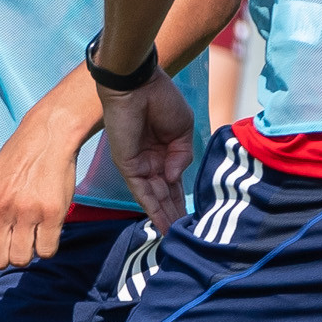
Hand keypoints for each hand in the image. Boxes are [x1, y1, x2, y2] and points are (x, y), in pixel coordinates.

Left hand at [0, 74, 99, 269]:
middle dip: (4, 256)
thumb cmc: (13, 163)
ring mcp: (26, 212)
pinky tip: (45, 231)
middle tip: (13, 241)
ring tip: (30, 235)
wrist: (46, 137)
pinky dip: (46, 247)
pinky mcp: (52, 213)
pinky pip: (47, 251)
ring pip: (21, 259)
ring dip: (26, 253)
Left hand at [98, 69, 198, 232]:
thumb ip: (183, 156)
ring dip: (165, 218)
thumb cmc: (161, 99)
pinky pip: (142, 192)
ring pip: (154, 199)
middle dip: (174, 215)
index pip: (174, 183)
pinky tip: (163, 225)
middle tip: (185, 236)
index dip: (182, 200)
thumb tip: (175, 178)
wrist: (138, 84)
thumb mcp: (183, 129)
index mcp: (164, 152)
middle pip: (164, 195)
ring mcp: (139, 165)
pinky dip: (152, 210)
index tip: (193, 218)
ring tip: (175, 237)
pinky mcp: (129, 166)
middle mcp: (150, 162)